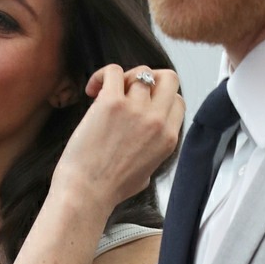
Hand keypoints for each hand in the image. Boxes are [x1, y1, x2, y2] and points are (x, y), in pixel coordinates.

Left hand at [53, 64, 183, 212]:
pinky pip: (114, 70)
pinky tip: (92, 90)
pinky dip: (102, 75)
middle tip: (130, 90)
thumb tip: (145, 139)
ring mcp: (136, 110)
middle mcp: (157, 121)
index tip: (142, 104)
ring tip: (106, 94)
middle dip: (150, 78)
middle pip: (169, 78)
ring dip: (124, 79)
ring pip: (141, 72)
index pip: (178, 100)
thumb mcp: (147, 173)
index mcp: (169, 138)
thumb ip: (153, 151)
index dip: (160, 97)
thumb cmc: (109, 188)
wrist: (87, 193)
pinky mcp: (112, 102)